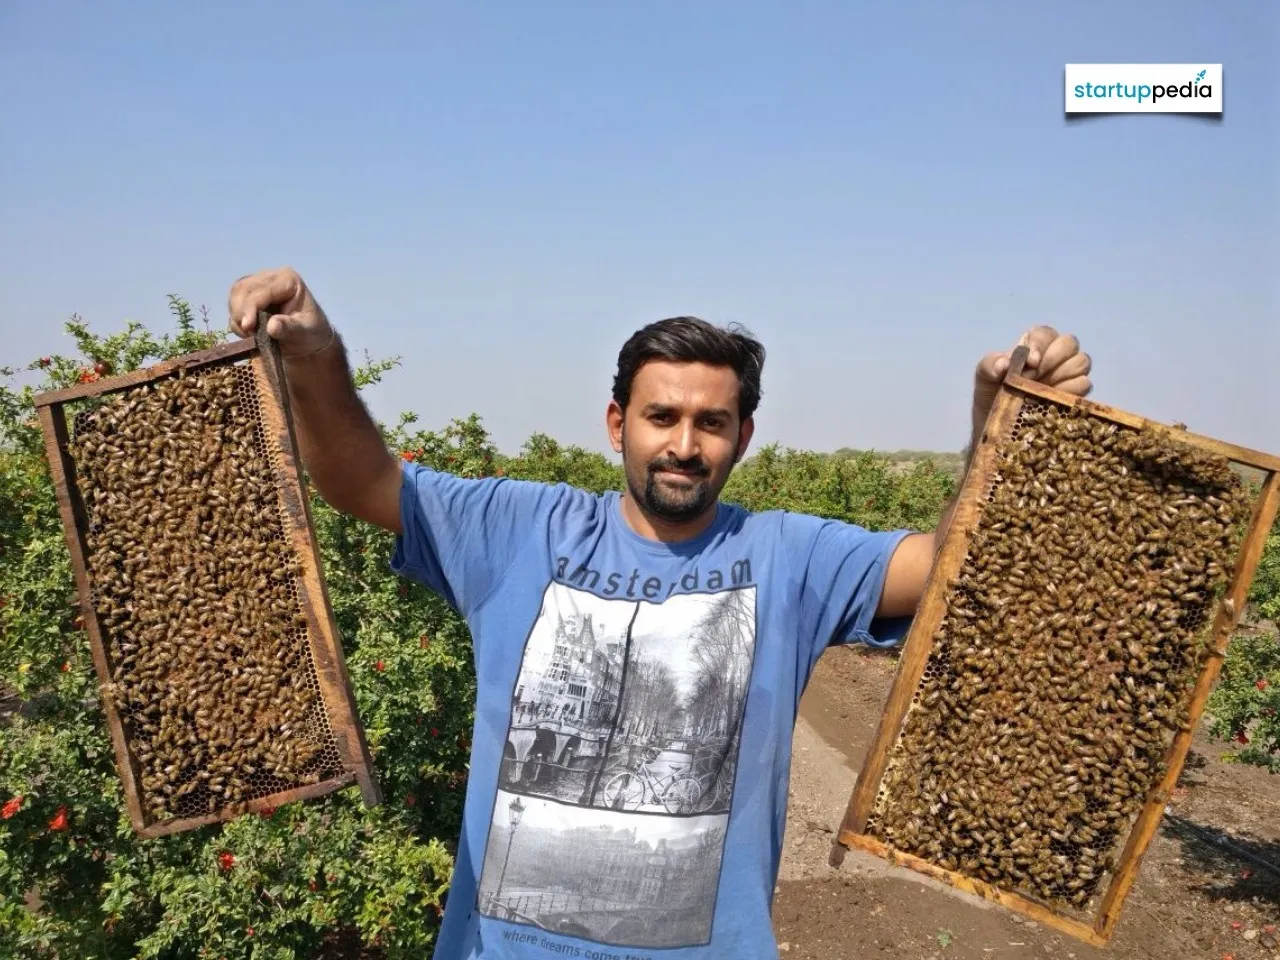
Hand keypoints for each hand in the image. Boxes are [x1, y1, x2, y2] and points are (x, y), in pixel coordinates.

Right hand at [227, 267, 335, 357]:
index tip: (247, 327)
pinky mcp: (250, 294)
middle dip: (241, 311)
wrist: (308, 338)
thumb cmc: (311, 333)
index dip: (251, 308)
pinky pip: (234, 303)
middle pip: (244, 288)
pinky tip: (249, 332)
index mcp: (289, 280)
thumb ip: (289, 329)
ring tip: (249, 334)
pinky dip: (237, 319)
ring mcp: (259, 283)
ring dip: (237, 315)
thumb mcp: (305, 333)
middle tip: (247, 333)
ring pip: (236, 293)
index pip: (262, 291)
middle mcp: (272, 277)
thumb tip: (271, 326)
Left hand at [972, 324, 1091, 424]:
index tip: (1030, 362)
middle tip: (1033, 377)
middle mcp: (1054, 354)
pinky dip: (1069, 391)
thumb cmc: (992, 392)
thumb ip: (990, 364)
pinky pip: (1085, 384)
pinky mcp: (1076, 392)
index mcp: (1033, 344)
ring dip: (1062, 374)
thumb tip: (1003, 364)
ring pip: (1081, 361)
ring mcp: (1068, 373)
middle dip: (1052, 359)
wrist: (999, 423)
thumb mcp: (984, 376)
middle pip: (1069, 343)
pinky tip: (1050, 399)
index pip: (1045, 333)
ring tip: (1040, 389)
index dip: (1040, 345)